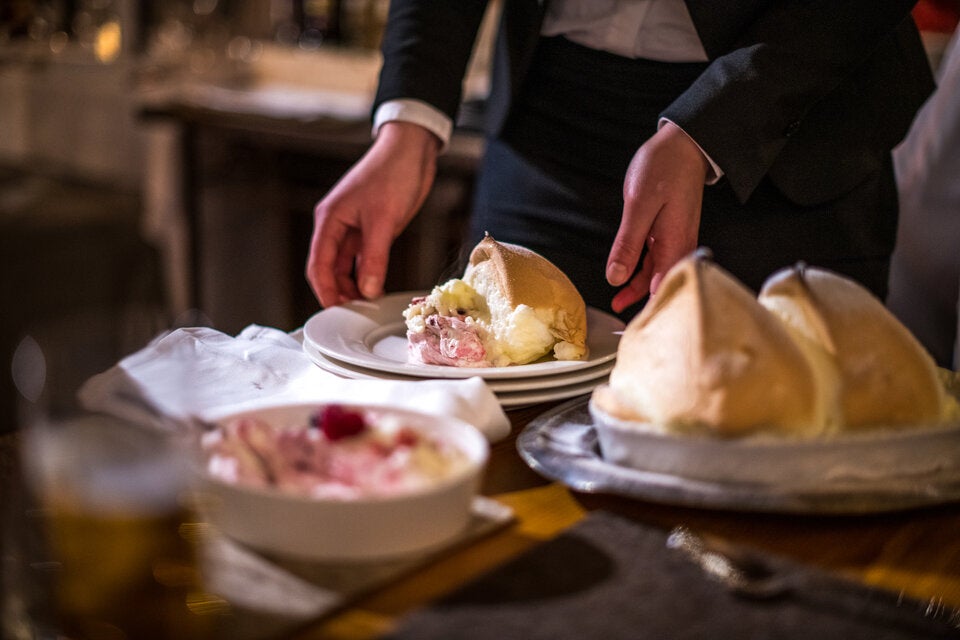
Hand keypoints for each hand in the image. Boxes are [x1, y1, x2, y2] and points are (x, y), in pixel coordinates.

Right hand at [306, 122, 439, 307]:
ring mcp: (354, 227)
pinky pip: (362, 257)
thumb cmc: (392, 174)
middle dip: (338, 292)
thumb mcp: (383, 220)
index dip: (325, 291)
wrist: (410, 150)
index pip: (318, 265)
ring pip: (345, 265)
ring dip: (353, 285)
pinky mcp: (371, 228)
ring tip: (366, 304)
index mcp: (329, 220)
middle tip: (354, 313)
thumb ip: (374, 258)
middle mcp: (337, 225)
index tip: (335, 312)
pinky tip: (376, 287)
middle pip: (329, 268)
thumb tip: (367, 290)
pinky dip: (367, 273)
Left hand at [606, 121, 708, 313]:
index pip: (665, 288)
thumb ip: (628, 244)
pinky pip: (656, 259)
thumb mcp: (639, 205)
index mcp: (676, 243)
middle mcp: (680, 245)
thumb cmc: (664, 168)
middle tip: (621, 323)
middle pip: (663, 285)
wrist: (684, 144)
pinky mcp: (670, 232)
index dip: (651, 310)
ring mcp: (676, 239)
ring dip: (639, 289)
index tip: (634, 329)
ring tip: (617, 304)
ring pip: (658, 273)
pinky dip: (641, 272)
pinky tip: (627, 278)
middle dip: (645, 305)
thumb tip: (616, 277)